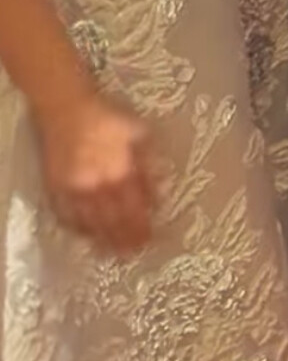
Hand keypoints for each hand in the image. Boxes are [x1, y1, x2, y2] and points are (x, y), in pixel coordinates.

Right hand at [36, 89, 161, 251]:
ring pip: (90, 226)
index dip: (142, 230)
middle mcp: (99, 188)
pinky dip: (77, 229)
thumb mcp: (140, 135)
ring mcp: (75, 191)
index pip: (135, 212)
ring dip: (102, 241)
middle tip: (132, 253)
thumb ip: (150, 166)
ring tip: (111, 252)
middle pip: (113, 225)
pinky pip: (66, 216)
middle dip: (124, 242)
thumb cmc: (108, 118)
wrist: (67, 107)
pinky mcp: (56, 188)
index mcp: (122, 174)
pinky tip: (85, 234)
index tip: (149, 240)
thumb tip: (158, 196)